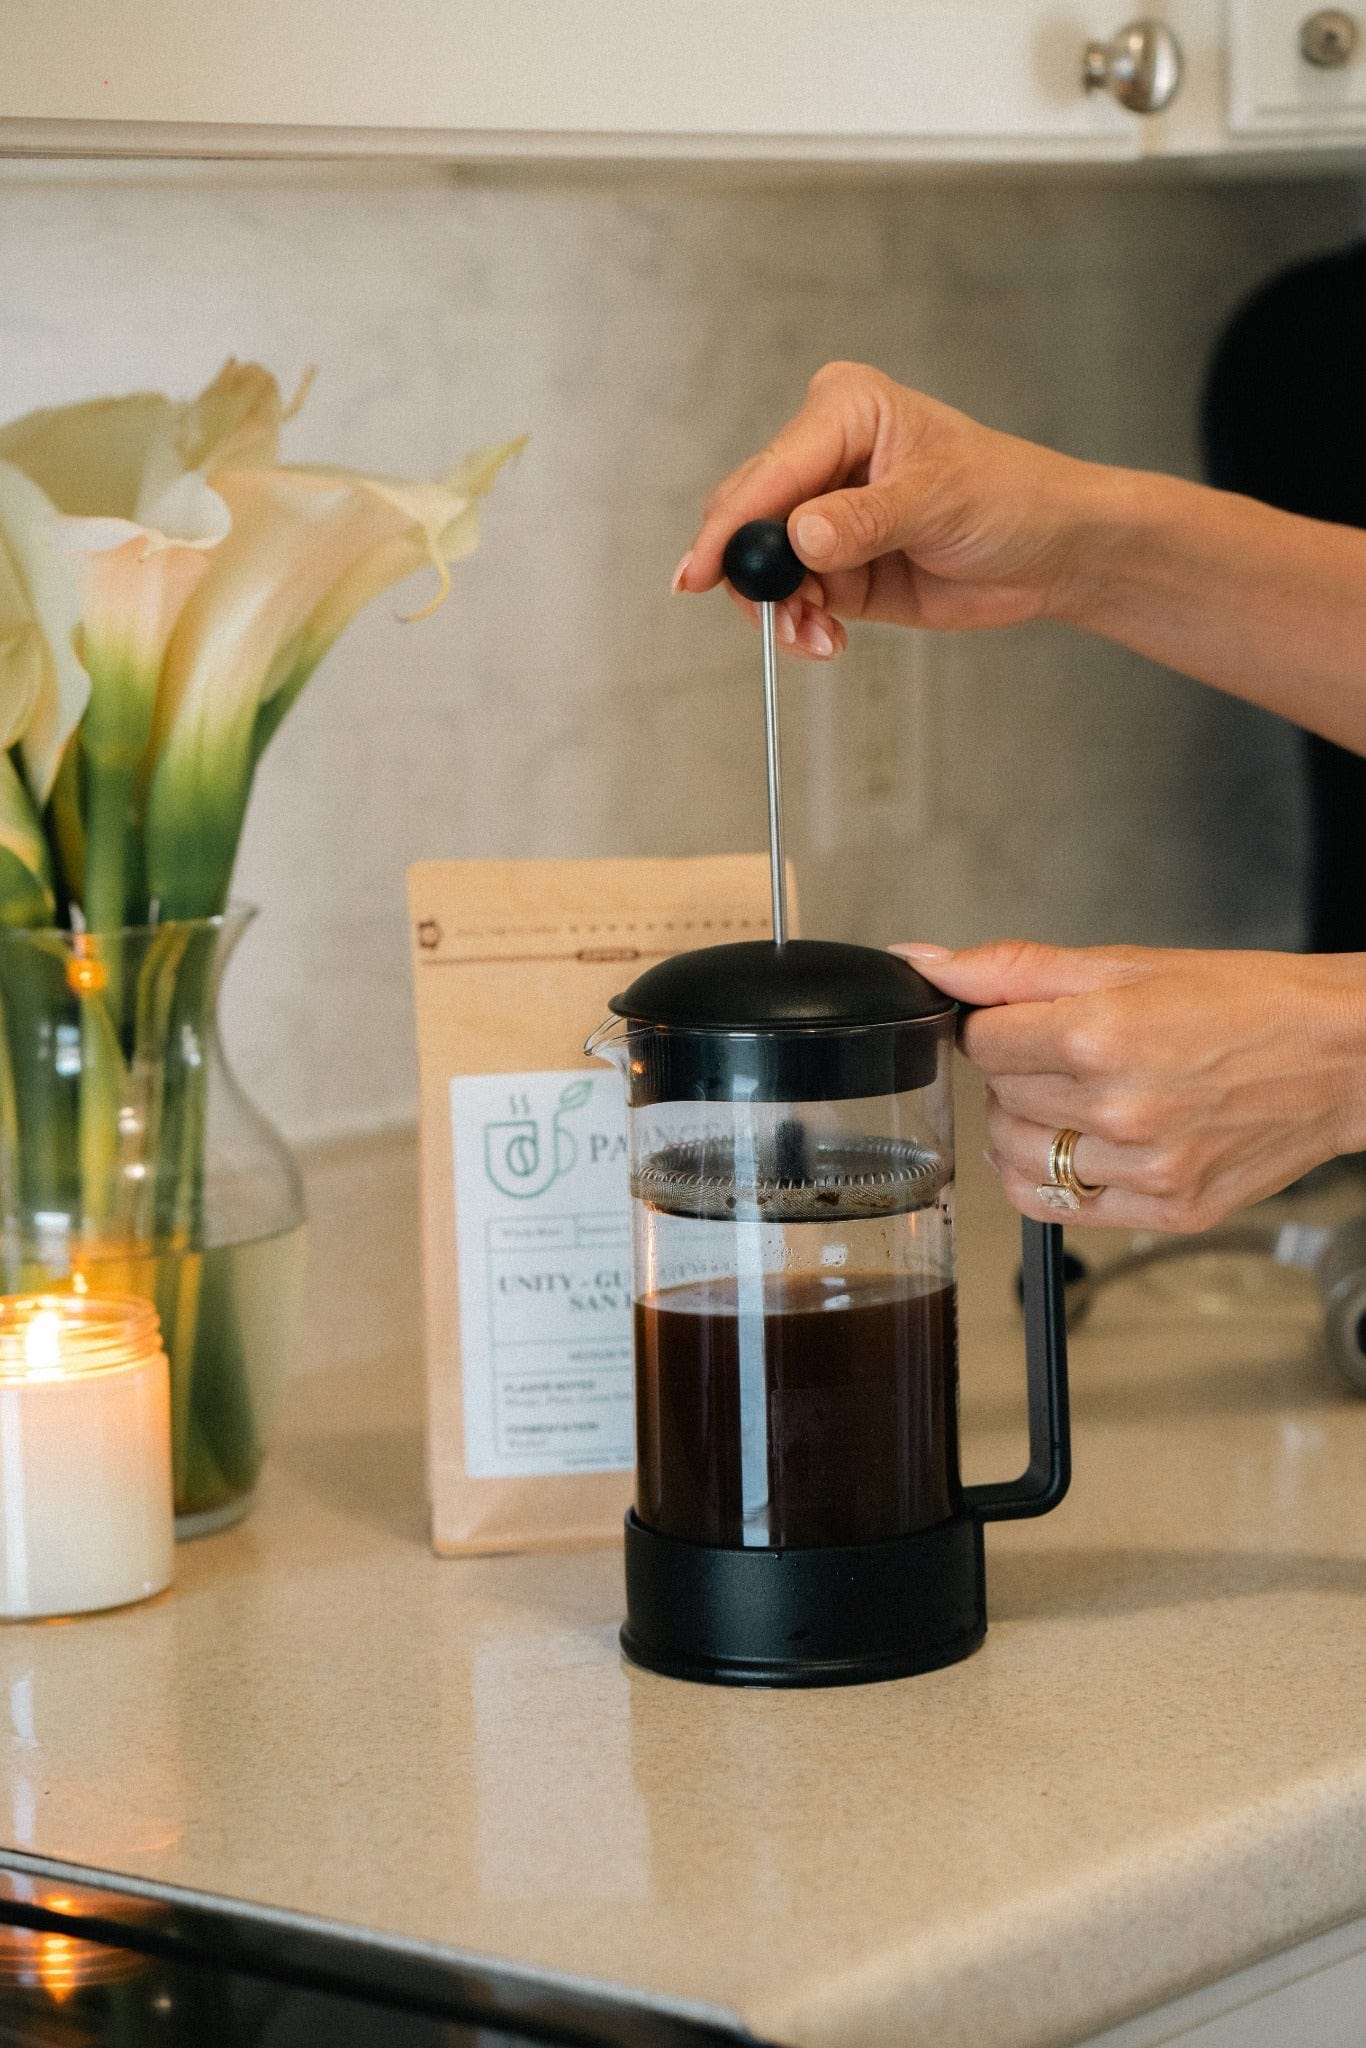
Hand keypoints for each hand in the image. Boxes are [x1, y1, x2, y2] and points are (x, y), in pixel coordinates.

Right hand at [675, 360, 1104, 659]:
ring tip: (820, 637)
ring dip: (781, 611)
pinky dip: (800, 626)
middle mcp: (823, 458)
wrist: (1052, 551)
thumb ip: (864, 521)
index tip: (700, 573)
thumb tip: (800, 538)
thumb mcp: (939, 500)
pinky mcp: (834, 567)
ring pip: (761, 569)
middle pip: (746, 518)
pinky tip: (829, 640)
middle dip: (755, 577)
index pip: (767, 472)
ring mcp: (823, 516)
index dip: (729, 526)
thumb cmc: (1011, 497)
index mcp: (844, 412)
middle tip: (780, 620)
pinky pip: (791, 600)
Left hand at [893, 939, 1365, 1231]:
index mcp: (1101, 1035)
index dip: (998, 1027)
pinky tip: (1085, 1145)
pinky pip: (1054, 1209)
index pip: (981, 1042)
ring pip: (1015, 1156)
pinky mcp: (1165, 1211)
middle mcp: (1119, 1109)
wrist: (1341, 1056)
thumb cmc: (1244, 1003)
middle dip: (1018, 1073)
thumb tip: (923, 963)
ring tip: (1081, 1099)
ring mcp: (1143, 1170)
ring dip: (1029, 1127)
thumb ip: (1010, 968)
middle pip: (997, 1098)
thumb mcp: (1125, 964)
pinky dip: (1051, 1178)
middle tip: (1071, 1055)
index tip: (1030, 1022)